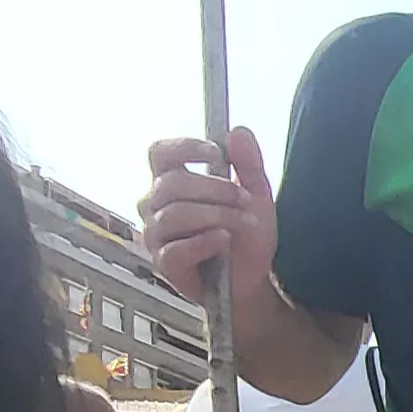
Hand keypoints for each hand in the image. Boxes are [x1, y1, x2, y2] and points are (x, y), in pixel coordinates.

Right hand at [139, 129, 275, 306]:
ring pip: (175, 214)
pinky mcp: (164, 262)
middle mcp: (156, 205)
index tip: (215, 153)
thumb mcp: (256, 195)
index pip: (160, 153)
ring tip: (244, 223)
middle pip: (172, 184)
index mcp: (172, 182)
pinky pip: (177, 248)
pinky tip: (224, 241)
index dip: (184, 148)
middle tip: (245, 200)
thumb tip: (237, 132)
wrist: (252, 280)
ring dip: (217, 215)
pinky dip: (205, 241)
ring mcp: (156, 234)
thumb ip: (248, 163)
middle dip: (215, 189)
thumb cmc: (245, 236)